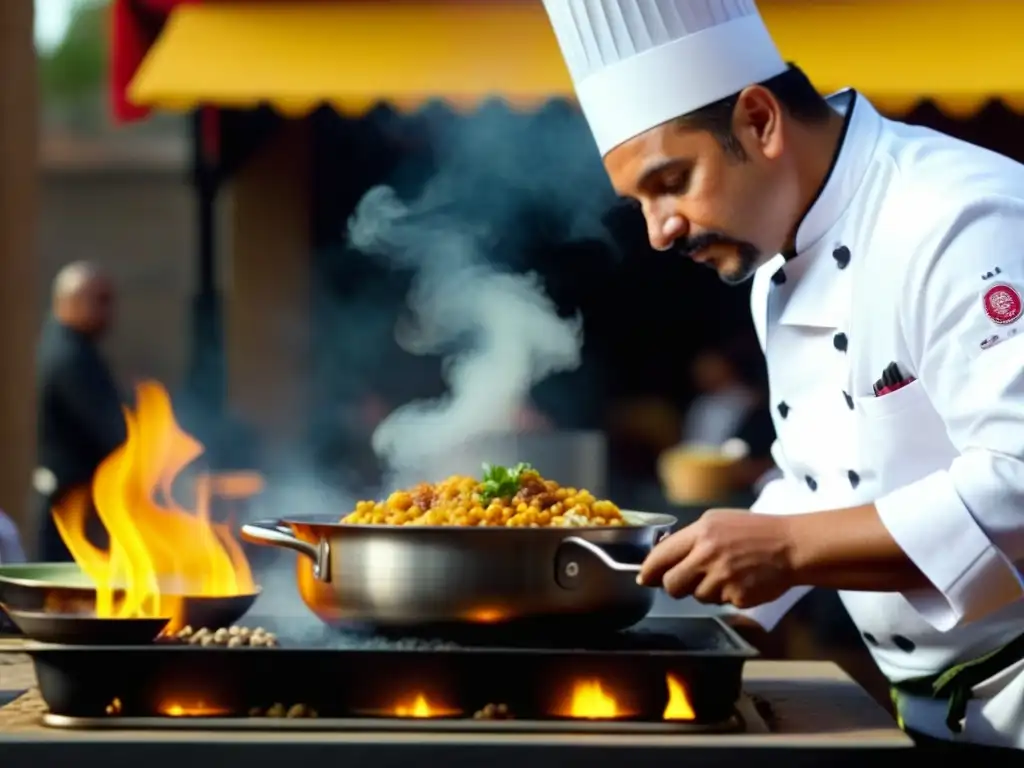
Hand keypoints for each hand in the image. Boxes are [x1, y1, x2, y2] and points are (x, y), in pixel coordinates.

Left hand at [638, 509, 795, 607]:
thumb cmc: (754, 531)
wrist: (791, 545)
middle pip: (672, 584)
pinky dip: (727, 596)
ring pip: (696, 596)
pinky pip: (720, 603)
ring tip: (726, 574)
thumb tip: (662, 557)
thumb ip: (691, 538)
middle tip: (687, 581)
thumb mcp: (719, 521)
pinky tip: (741, 582)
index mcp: (701, 532)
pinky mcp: (737, 596)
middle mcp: (707, 555)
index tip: (644, 578)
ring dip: (706, 590)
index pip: (661, 555)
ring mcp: (722, 578)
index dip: (649, 570)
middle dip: (675, 586)